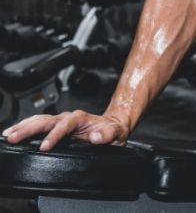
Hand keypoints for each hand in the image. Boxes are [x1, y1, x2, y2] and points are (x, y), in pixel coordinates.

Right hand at [2, 111, 128, 151]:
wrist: (113, 126)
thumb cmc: (113, 130)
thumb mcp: (116, 132)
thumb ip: (107, 134)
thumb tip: (95, 137)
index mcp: (81, 118)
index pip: (65, 125)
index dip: (54, 135)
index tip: (45, 147)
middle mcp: (69, 117)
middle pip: (46, 120)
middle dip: (29, 128)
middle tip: (14, 137)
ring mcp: (61, 121)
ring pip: (39, 120)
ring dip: (24, 126)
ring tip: (9, 134)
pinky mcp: (56, 127)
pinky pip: (39, 125)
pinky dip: (26, 127)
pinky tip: (16, 132)